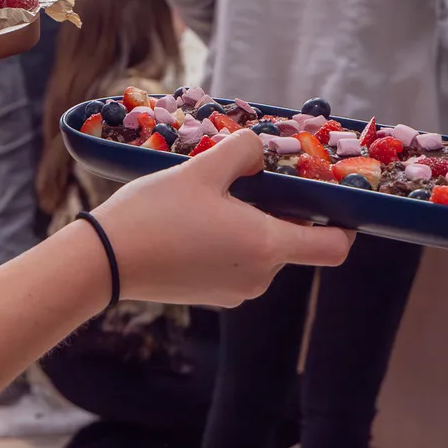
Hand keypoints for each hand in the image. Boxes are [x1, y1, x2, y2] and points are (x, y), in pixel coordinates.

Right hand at [92, 129, 354, 307]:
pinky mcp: (210, 296)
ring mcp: (235, 292)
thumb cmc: (155, 213)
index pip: (334, 247)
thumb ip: (244, 151)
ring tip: (210, 199)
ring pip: (261, 251)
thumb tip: (261, 152)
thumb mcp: (202, 168)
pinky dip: (228, 242)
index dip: (344, 225)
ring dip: (248, 224)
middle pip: (292, 242)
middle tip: (245, 180)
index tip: (331, 202)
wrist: (104, 261)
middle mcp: (259, 277)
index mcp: (267, 246)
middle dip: (278, 210)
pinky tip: (193, 222)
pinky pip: (236, 264)